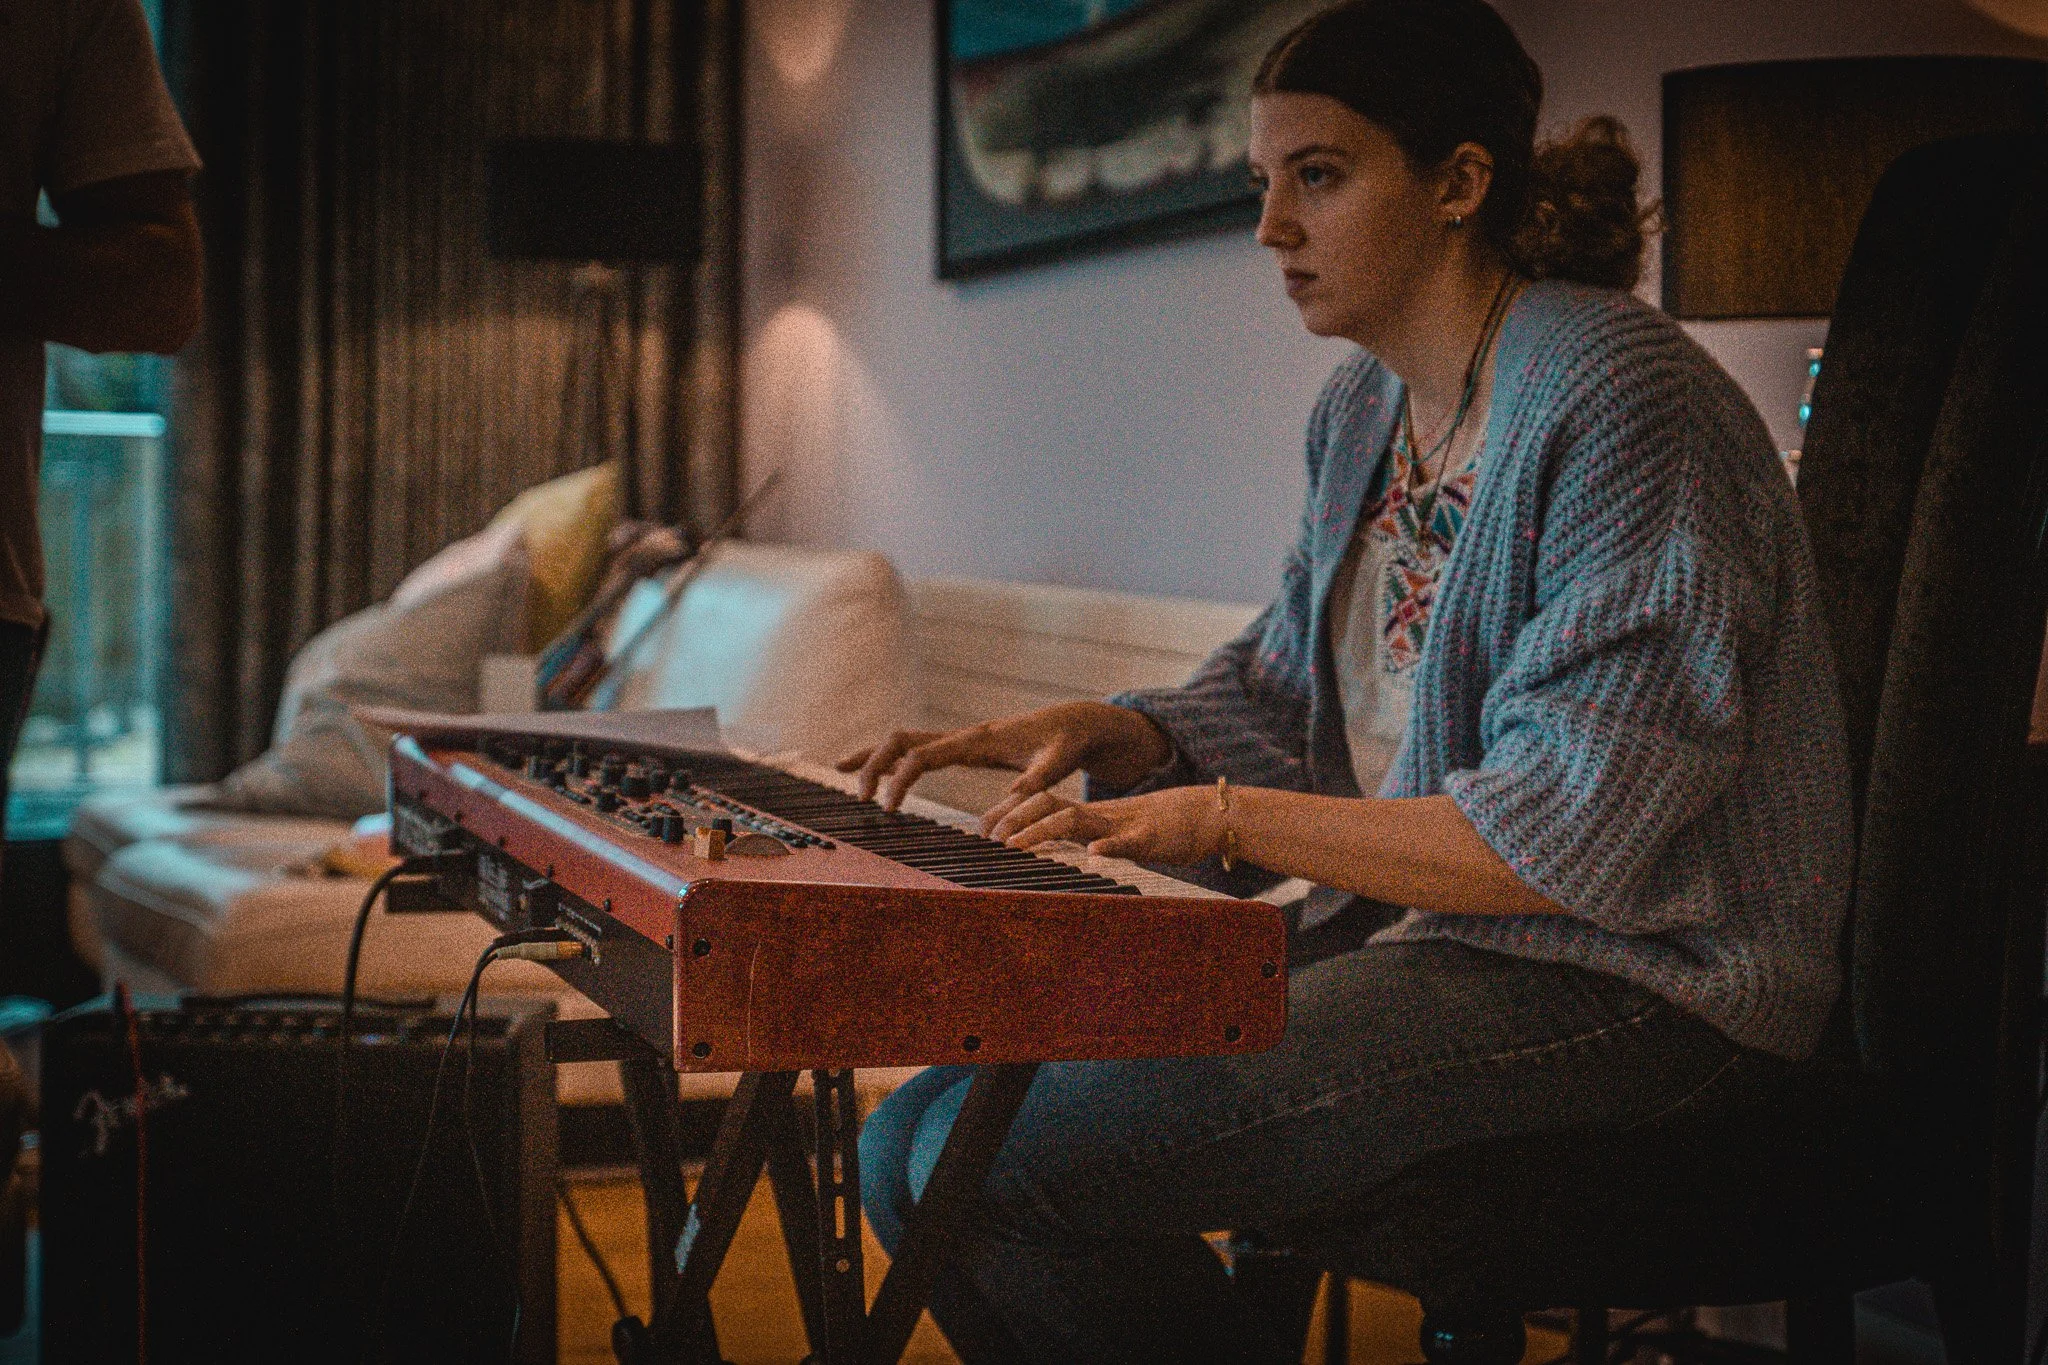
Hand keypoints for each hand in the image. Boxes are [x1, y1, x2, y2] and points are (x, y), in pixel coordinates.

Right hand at [837, 701, 1171, 811]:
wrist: (1076, 723)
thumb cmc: (1067, 744)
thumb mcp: (1055, 768)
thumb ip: (1031, 788)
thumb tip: (1001, 817)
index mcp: (977, 741)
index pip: (922, 756)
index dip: (900, 780)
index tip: (887, 809)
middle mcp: (963, 736)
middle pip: (901, 740)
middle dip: (873, 764)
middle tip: (858, 798)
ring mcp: (960, 740)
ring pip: (904, 739)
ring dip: (874, 755)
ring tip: (841, 772)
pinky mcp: (964, 747)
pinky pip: (918, 748)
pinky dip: (892, 758)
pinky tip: (877, 774)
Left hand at [992, 785, 1223, 865]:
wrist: (1208, 814)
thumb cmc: (1162, 829)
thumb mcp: (1118, 836)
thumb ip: (1091, 840)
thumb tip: (1067, 853)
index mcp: (1091, 815)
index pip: (1042, 804)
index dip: (1012, 814)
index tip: (983, 831)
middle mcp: (1100, 816)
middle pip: (1048, 805)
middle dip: (1014, 820)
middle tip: (987, 839)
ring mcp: (1123, 824)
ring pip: (1077, 820)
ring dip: (1042, 831)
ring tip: (1016, 847)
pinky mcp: (1152, 838)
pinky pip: (1129, 841)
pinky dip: (1110, 847)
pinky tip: (1094, 854)